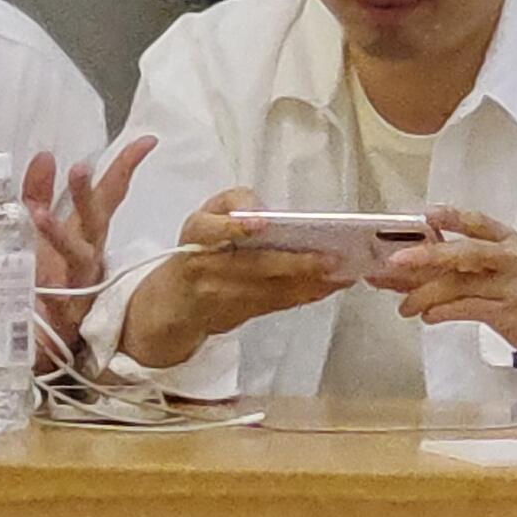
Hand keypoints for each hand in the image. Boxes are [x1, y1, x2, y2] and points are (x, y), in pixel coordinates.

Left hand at [24, 138, 158, 351]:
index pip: (110, 193)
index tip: (147, 141)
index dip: (125, 166)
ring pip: (73, 255)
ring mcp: (79, 284)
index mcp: (86, 232)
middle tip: (80, 168)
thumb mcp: (40, 231)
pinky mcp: (63, 314)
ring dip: (56, 235)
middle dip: (87, 194)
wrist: (47, 339)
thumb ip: (39, 192)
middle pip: (93, 219)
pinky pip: (56, 302)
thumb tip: (46, 155)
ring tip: (36, 213)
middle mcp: (89, 253)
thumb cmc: (49, 279)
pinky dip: (50, 294)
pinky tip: (41, 288)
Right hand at [116, 187, 362, 365]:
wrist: (175, 303)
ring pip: (272, 290)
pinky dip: (307, 295)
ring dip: (310, 283)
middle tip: (330, 257)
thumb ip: (235, 202)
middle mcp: (207, 268)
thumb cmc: (198, 249)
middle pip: (254, 266)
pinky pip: (277, 304)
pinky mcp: (240, 314)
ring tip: (342, 271)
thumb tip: (264, 212)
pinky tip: (331, 285)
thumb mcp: (206, 214)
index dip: (235, 227)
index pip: (210, 230)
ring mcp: (224, 296)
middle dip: (294, 263)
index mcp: (197, 235)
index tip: (261, 223)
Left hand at [374, 207, 516, 385]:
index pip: (478, 222)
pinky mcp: (508, 313)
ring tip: (404, 306)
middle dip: (427, 255)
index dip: (452, 216)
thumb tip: (408, 265)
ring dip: (424, 294)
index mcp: (507, 241)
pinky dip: (442, 312)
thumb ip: (462, 262)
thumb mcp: (501, 266)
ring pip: (460, 285)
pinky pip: (467, 309)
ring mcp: (510, 286)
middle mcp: (510, 258)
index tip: (427, 214)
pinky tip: (428, 316)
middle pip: (465, 252)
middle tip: (396, 261)